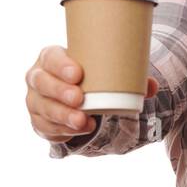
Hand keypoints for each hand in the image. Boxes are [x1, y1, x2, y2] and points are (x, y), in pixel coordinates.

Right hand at [26, 44, 157, 142]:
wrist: (74, 95)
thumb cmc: (88, 77)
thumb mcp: (102, 72)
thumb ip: (128, 76)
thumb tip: (151, 87)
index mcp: (51, 57)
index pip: (50, 57)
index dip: (60, 65)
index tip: (78, 73)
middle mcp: (38, 77)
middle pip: (42, 83)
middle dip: (60, 91)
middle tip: (80, 98)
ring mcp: (35, 100)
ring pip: (43, 108)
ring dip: (63, 115)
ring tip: (83, 121)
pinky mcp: (39, 120)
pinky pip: (46, 126)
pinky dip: (62, 130)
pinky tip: (76, 129)